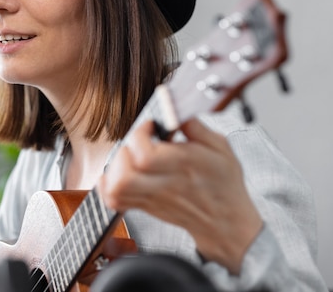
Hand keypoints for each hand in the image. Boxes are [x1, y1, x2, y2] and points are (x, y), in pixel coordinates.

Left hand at [97, 119, 262, 273]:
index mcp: (185, 166)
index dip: (140, 135)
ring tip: (128, 156)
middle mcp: (166, 185)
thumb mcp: (221, 148)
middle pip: (126, 175)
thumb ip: (197, 127)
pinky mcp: (145, 206)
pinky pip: (114, 200)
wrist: (225, 221)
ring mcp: (153, 199)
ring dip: (114, 167)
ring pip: (117, 188)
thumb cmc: (224, 184)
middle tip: (136, 142)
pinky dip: (107, 185)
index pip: (146, 156)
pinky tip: (117, 172)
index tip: (149, 125)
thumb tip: (175, 111)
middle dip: (124, 151)